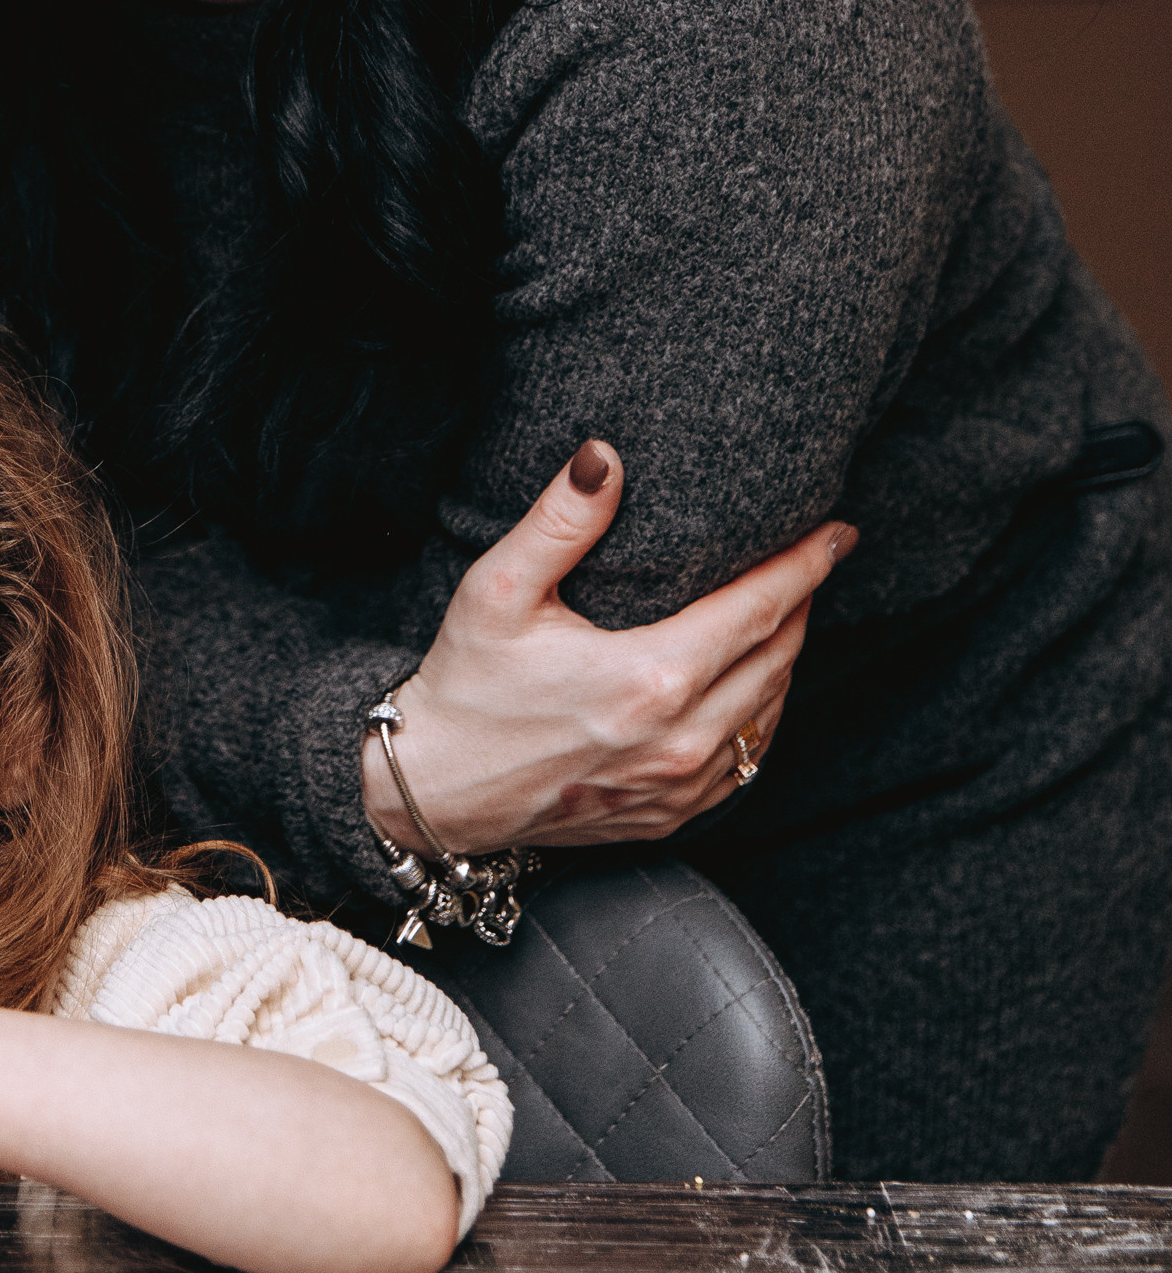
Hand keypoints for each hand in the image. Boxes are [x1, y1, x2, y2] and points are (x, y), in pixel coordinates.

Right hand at [363, 443, 856, 854]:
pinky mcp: (668, 817)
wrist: (435, 792)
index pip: (760, 610)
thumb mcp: (498, 591)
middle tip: (818, 556)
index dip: (806, 565)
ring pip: (770, 713)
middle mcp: (680, 740)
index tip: (838, 531)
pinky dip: (764, 716)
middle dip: (806, 602)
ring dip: (789, 658)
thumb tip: (605, 455)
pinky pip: (745, 763)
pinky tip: (756, 688)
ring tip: (792, 611)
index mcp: (650, 679)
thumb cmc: (464, 685)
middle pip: (779, 659)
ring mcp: (679, 788)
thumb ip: (559, 521)